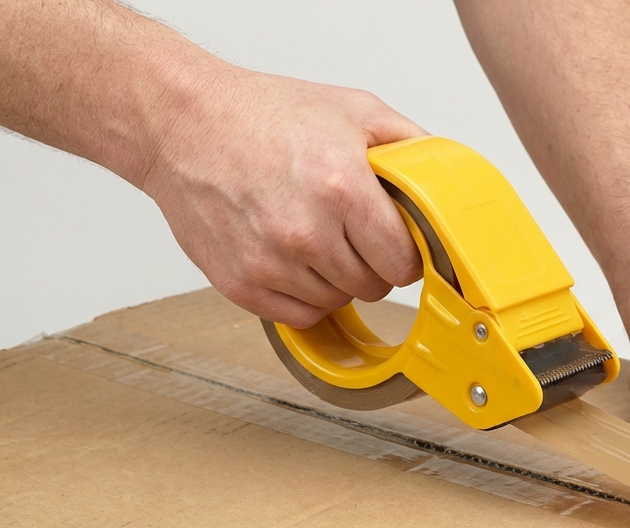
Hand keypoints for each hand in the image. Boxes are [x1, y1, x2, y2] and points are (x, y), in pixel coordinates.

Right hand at [142, 65, 425, 326]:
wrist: (182, 123)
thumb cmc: (262, 114)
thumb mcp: (353, 109)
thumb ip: (410, 147)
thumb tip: (447, 184)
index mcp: (341, 188)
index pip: (404, 262)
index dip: (406, 252)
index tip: (396, 240)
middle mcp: (305, 231)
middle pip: (375, 287)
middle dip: (372, 263)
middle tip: (352, 230)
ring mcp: (270, 263)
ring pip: (337, 302)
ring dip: (336, 279)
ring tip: (315, 234)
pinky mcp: (240, 284)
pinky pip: (299, 316)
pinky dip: (303, 295)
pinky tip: (292, 257)